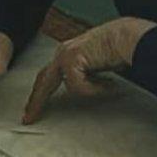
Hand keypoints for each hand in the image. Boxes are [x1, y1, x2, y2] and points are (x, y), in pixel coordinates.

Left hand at [23, 17, 155, 123]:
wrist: (128, 37)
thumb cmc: (118, 50)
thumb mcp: (95, 67)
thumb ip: (84, 76)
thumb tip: (80, 92)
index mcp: (66, 54)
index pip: (47, 77)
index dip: (39, 95)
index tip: (31, 111)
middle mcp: (62, 52)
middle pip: (42, 81)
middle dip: (36, 101)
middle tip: (28, 119)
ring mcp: (65, 54)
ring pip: (68, 86)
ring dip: (92, 90)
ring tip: (111, 88)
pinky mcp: (71, 59)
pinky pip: (79, 86)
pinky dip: (97, 88)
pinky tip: (111, 84)